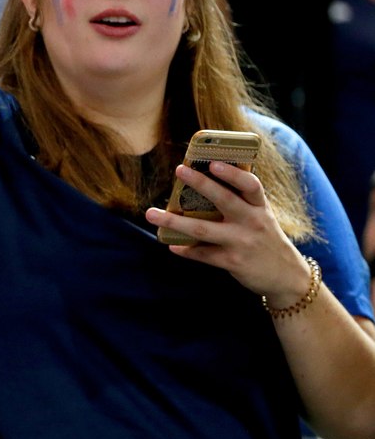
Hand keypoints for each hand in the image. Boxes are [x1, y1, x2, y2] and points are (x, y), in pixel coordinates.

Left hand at [145, 162, 312, 305]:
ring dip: (174, 220)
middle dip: (201, 184)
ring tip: (151, 214)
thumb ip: (240, 202)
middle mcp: (253, 222)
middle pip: (224, 200)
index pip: (250, 185)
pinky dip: (186, 249)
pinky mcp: (233, 262)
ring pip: (203, 229)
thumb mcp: (261, 217)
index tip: (214, 162)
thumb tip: (203, 183)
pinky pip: (203, 254)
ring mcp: (242, 243)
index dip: (232, 173)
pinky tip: (172, 244)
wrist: (287, 276)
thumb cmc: (266, 239)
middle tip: (179, 170)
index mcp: (260, 208)